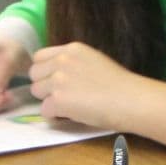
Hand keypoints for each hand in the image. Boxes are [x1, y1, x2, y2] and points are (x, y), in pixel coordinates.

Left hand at [27, 42, 145, 128]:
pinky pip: (45, 110)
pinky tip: (73, 114)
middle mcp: (62, 60)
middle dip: (44, 85)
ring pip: (37, 92)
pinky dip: (56, 115)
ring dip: (49, 100)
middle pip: (34, 74)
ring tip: (71, 105)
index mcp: (72, 48)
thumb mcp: (94, 61)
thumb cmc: (121, 84)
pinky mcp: (58, 100)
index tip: (55, 80)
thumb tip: (58, 75)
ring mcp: (58, 80)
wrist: (131, 99)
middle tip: (63, 95)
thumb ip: (73, 63)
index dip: (45, 70)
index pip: (39, 56)